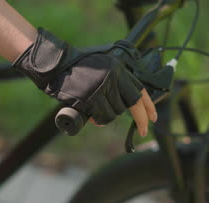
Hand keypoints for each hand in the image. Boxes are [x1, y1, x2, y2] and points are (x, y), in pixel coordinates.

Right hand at [13, 28, 156, 135]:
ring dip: (108, 118)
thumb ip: (113, 82)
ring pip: (116, 112)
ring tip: (96, 114)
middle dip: (140, 119)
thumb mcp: (100, 69)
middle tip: (143, 130)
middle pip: (132, 103)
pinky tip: (92, 117)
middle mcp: (113, 76)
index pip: (140, 89)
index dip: (149, 106)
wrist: (54, 65)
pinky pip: (102, 116)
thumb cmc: (74, 69)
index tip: (153, 118)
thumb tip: (123, 104)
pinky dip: (98, 120)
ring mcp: (102, 86)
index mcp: (118, 68)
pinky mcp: (91, 96)